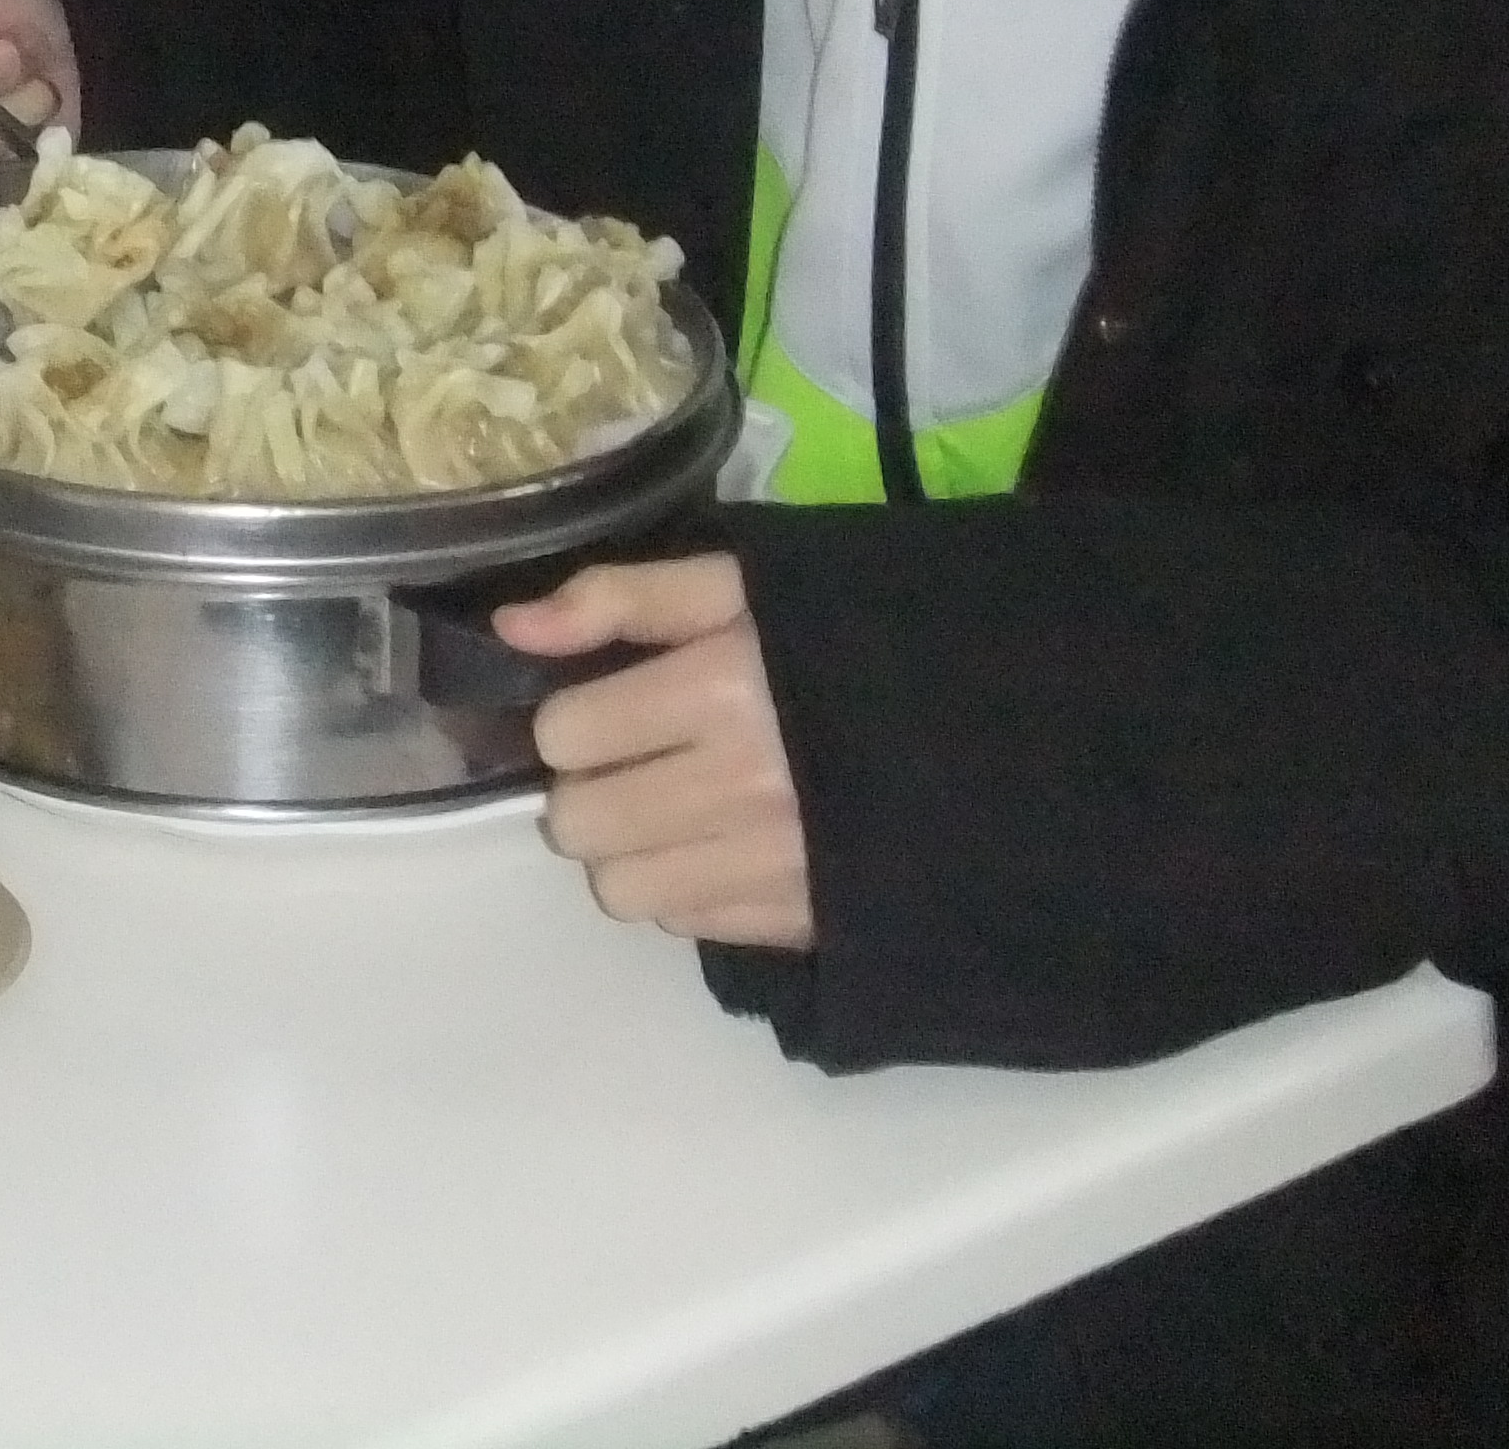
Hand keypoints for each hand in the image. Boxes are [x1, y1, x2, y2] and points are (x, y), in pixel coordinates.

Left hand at [499, 555, 812, 950]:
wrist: (996, 721)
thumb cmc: (851, 633)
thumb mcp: (743, 585)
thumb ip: (622, 598)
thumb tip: (512, 626)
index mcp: (720, 690)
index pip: (566, 734)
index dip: (579, 717)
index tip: (618, 705)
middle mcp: (740, 788)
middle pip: (579, 825)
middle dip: (592, 790)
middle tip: (639, 762)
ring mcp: (773, 865)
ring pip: (622, 891)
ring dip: (632, 852)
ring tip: (680, 809)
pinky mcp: (805, 919)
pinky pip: (688, 924)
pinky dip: (689, 889)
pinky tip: (730, 843)